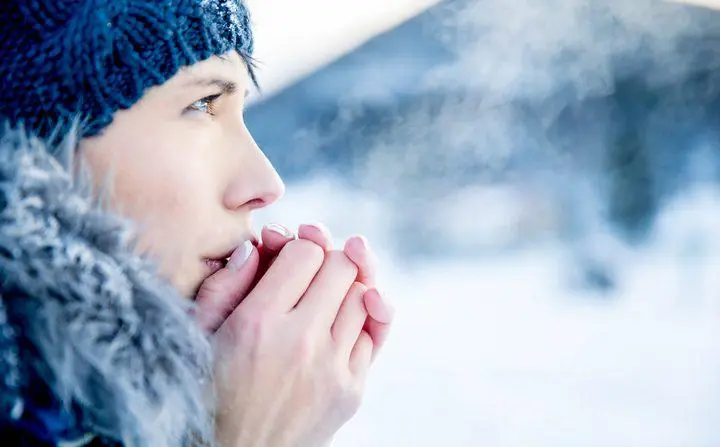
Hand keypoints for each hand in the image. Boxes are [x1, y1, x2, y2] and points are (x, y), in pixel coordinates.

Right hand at [213, 238, 365, 446]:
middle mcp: (300, 343)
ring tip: (325, 293)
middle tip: (311, 266)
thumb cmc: (207, 392)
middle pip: (342, 266)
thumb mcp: (198, 334)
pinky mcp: (351, 391)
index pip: (307, 252)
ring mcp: (332, 369)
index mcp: (256, 323)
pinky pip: (374, 333)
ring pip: (363, 295)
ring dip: (346, 286)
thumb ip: (224, 284)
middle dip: (326, 258)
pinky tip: (345, 316)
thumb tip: (258, 245)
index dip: (298, 246)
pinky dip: (363, 317)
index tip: (287, 256)